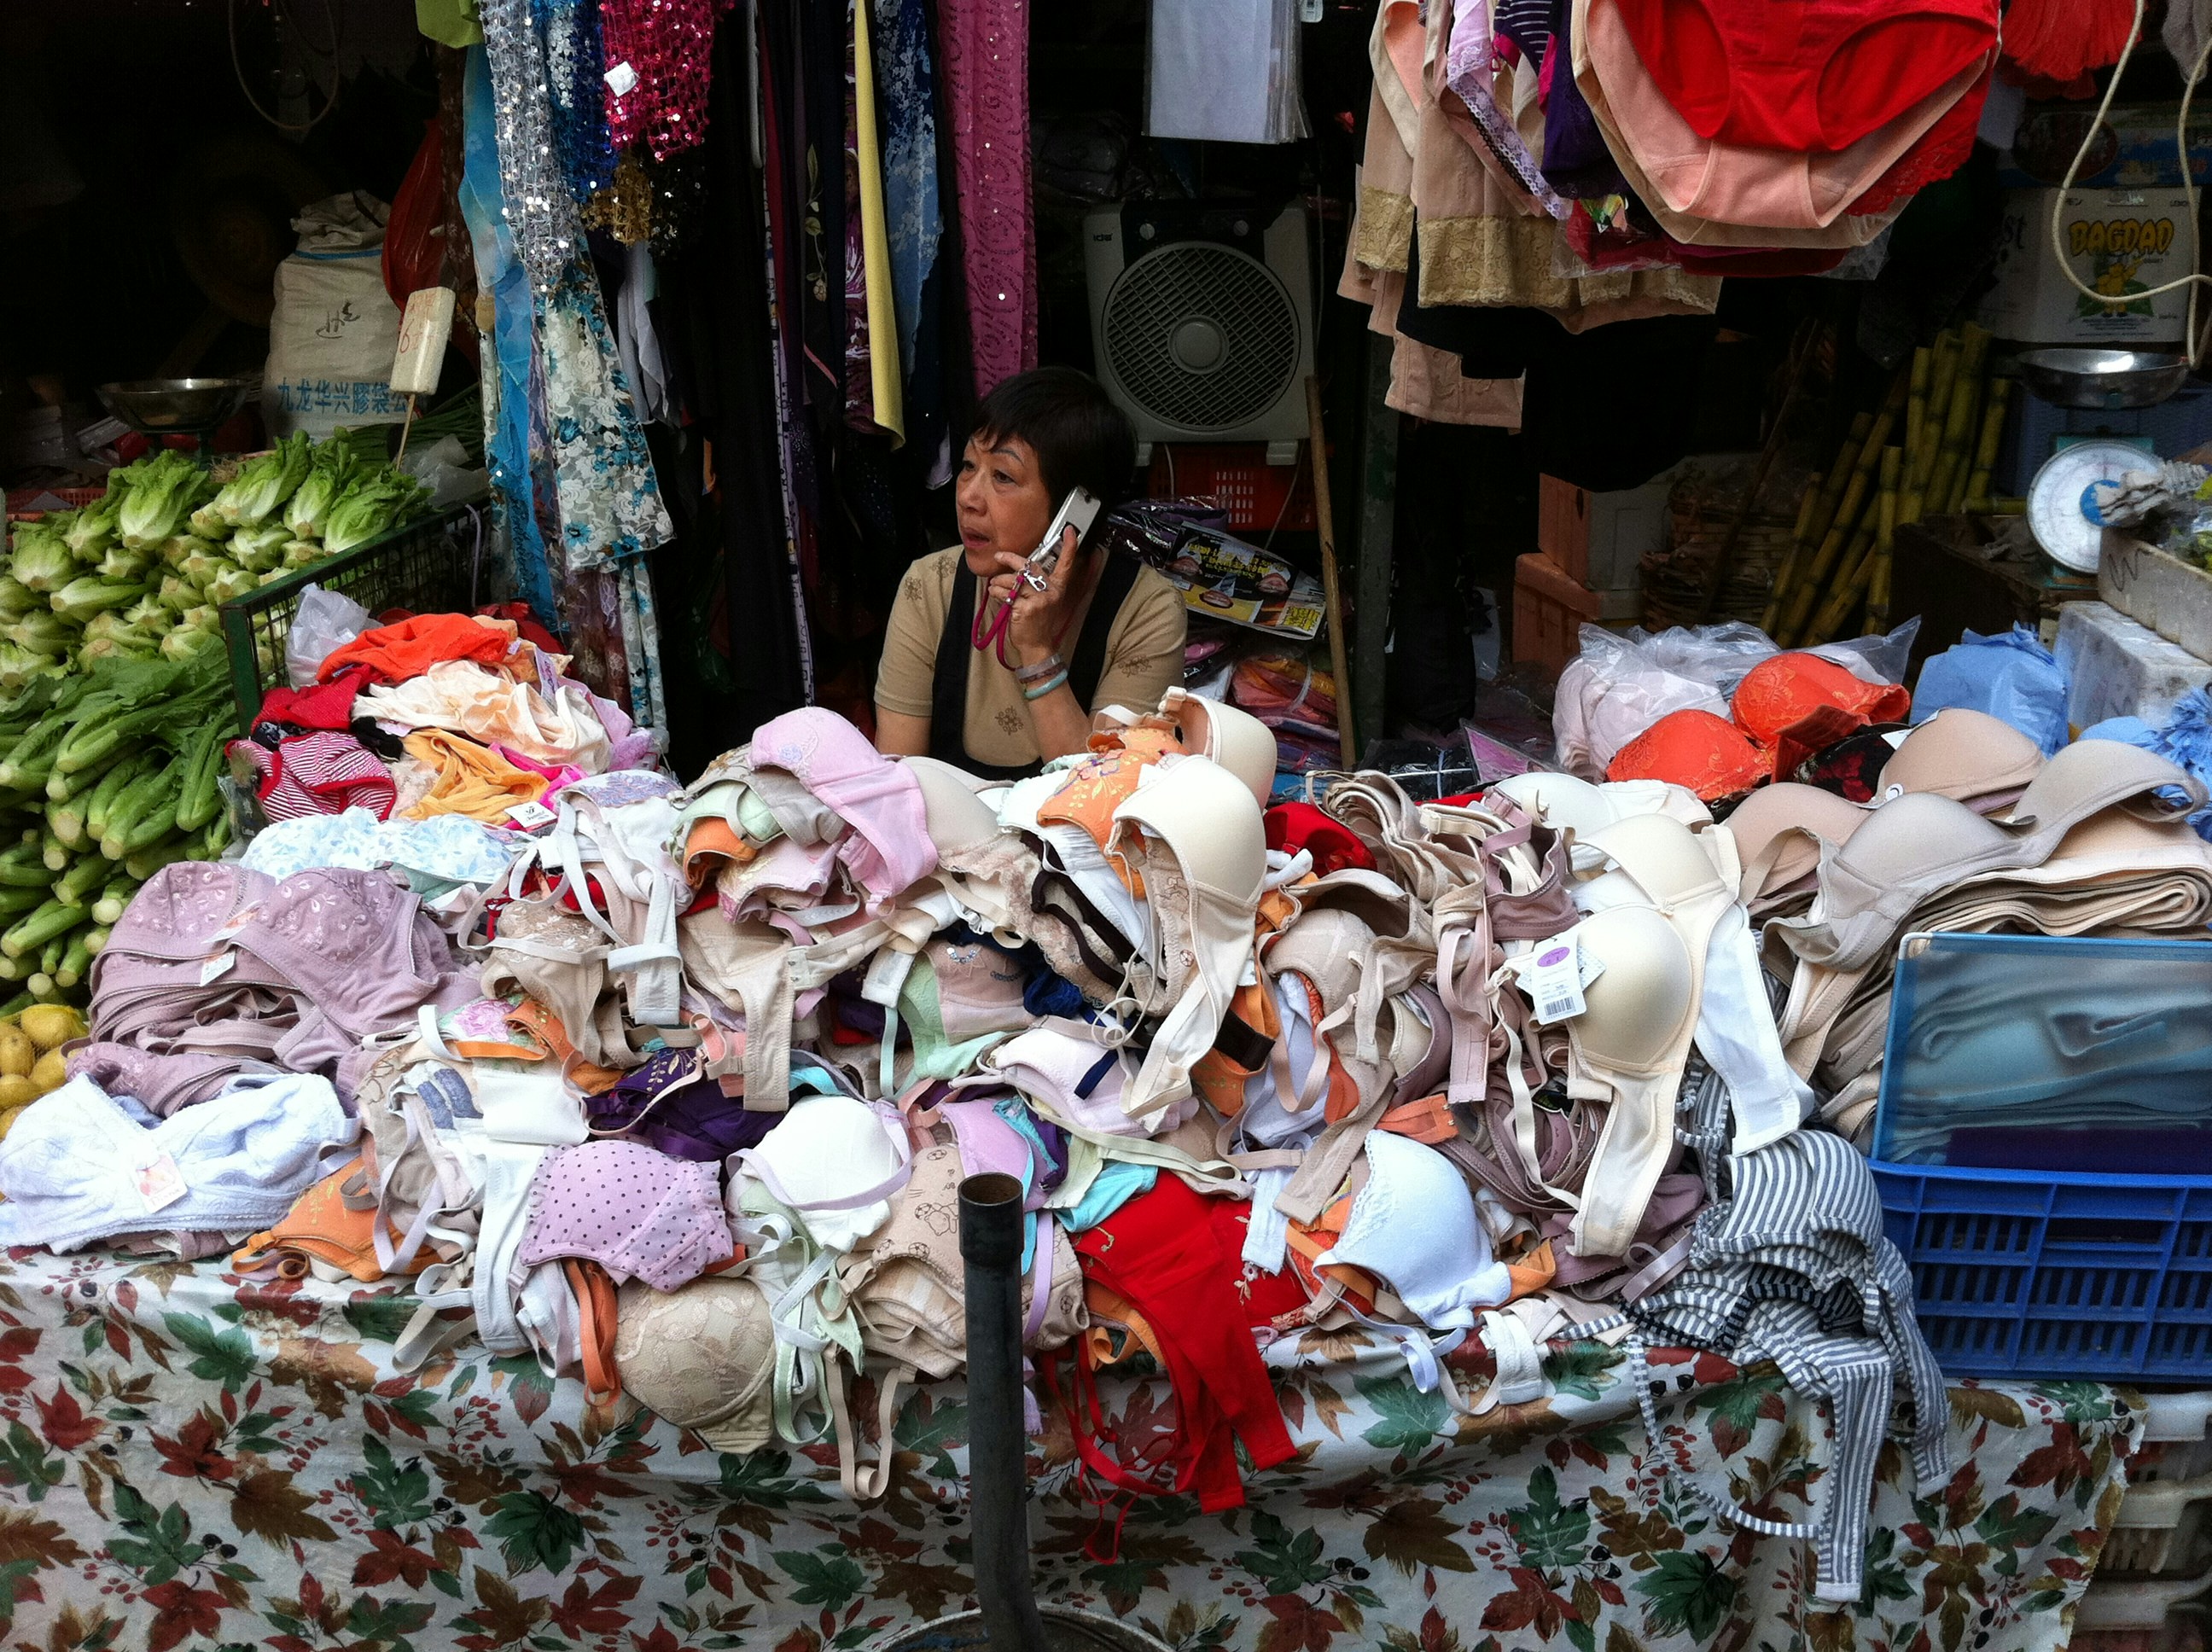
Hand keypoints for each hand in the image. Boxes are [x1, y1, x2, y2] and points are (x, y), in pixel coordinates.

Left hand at [986, 525, 1080, 666]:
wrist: (1037, 645)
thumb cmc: (1037, 623)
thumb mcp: (1043, 601)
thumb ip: (1034, 584)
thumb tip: (1017, 569)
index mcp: (1057, 588)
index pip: (1066, 564)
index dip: (1069, 546)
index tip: (1070, 531)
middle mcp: (1051, 592)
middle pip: (1030, 567)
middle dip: (1010, 559)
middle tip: (999, 557)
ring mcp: (1039, 600)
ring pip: (1014, 580)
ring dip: (999, 582)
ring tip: (995, 587)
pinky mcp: (1026, 608)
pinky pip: (1006, 594)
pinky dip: (996, 593)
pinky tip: (996, 596)